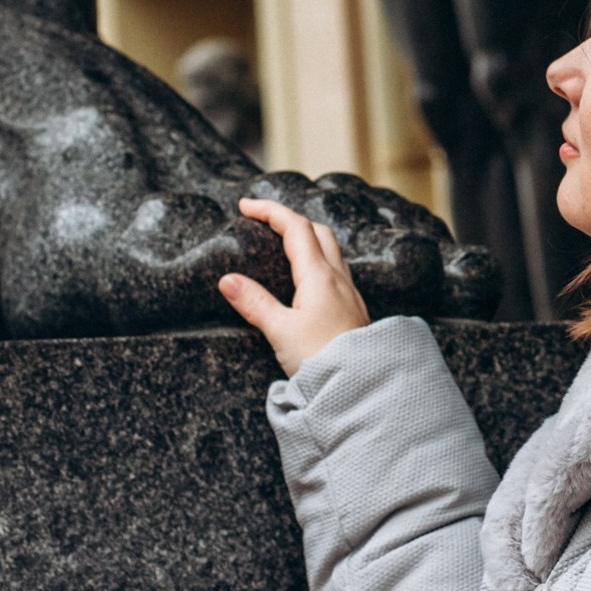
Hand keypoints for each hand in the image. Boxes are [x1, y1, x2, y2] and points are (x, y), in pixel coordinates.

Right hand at [218, 197, 371, 375]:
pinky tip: (307, 275)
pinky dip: (318, 257)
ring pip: (330, 248)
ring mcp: (348, 291)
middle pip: (317, 231)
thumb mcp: (280, 331)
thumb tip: (228, 280)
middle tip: (263, 220)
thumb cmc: (322, 359)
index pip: (295, 227)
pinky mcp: (352, 308)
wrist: (362, 386)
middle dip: (289, 218)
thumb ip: (254, 303)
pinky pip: (336, 268)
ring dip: (307, 236)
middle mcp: (338, 277)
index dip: (270, 210)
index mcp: (319, 276)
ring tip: (283, 242)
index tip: (245, 205)